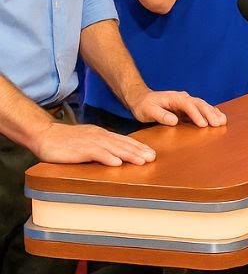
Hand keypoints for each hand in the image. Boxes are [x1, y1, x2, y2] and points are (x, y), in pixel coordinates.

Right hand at [28, 122, 155, 165]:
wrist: (44, 134)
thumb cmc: (64, 140)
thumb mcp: (87, 140)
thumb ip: (100, 145)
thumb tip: (115, 154)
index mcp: (101, 134)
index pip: (124, 140)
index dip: (138, 147)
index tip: (151, 153)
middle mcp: (99, 136)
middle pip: (122, 144)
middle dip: (139, 151)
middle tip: (153, 158)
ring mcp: (90, 142)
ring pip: (113, 148)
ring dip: (129, 155)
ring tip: (142, 161)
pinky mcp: (79, 149)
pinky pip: (96, 153)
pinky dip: (107, 158)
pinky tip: (117, 163)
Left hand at [127, 90, 226, 127]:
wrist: (142, 99)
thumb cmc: (144, 106)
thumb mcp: (148, 111)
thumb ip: (161, 115)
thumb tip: (175, 120)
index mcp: (175, 98)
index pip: (188, 105)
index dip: (196, 115)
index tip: (203, 124)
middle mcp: (184, 97)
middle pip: (200, 104)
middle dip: (210, 114)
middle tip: (218, 124)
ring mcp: (187, 101)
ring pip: (204, 105)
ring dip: (214, 113)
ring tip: (223, 121)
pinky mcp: (188, 107)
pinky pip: (202, 109)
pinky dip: (212, 112)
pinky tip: (219, 117)